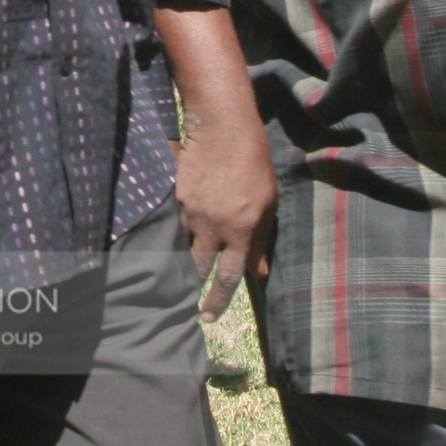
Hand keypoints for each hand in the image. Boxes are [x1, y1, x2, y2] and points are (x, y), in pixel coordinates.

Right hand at [175, 108, 277, 322]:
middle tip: (191, 307)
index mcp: (242, 231)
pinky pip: (176, 222)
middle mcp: (215, 226)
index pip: (229, 277)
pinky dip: (178, 229)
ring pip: (183, 247)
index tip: (209, 316)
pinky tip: (179, 229)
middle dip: (195, 290)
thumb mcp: (268, 203)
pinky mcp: (177, 198)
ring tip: (180, 272)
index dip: (219, 300)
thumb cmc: (254, 164)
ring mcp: (192, 212)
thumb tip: (258, 272)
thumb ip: (261, 239)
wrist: (224, 130)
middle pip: (199, 268)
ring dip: (184, 260)